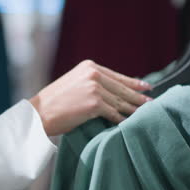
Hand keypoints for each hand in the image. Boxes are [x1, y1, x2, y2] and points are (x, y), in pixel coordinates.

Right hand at [29, 60, 152, 135]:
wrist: (40, 113)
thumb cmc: (55, 101)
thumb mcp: (74, 83)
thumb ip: (92, 82)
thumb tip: (114, 90)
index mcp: (89, 67)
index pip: (117, 76)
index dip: (133, 82)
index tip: (146, 86)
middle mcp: (93, 74)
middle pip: (122, 88)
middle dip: (137, 96)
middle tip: (150, 102)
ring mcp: (95, 88)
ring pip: (120, 101)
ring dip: (132, 109)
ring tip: (144, 113)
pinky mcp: (94, 104)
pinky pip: (113, 113)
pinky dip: (121, 120)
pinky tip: (127, 123)